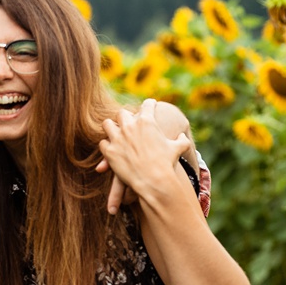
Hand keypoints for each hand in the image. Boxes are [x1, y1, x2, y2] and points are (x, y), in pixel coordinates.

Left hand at [98, 99, 192, 214]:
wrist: (154, 181)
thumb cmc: (167, 164)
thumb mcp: (178, 149)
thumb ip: (182, 140)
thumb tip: (182, 136)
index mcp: (147, 122)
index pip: (147, 105)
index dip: (150, 104)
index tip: (150, 104)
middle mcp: (130, 126)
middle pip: (122, 113)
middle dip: (125, 117)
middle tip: (128, 121)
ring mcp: (117, 138)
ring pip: (107, 124)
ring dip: (111, 128)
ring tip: (114, 132)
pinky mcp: (109, 151)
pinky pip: (102, 143)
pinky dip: (106, 146)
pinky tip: (110, 149)